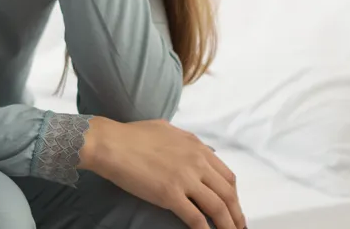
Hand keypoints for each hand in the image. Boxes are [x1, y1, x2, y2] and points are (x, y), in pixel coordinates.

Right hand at [79, 116, 246, 228]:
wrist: (111, 143)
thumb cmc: (132, 135)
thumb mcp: (166, 130)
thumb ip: (184, 141)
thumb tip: (194, 149)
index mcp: (196, 147)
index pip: (227, 176)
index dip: (233, 196)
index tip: (233, 208)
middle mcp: (196, 161)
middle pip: (228, 194)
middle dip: (237, 215)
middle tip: (239, 228)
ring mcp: (185, 178)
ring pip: (218, 208)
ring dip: (228, 226)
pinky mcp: (170, 194)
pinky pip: (196, 218)